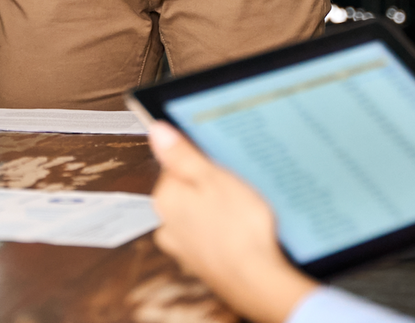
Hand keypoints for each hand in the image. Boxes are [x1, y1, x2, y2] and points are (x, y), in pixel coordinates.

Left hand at [148, 123, 316, 322]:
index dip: (201, 160)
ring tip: (243, 210)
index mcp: (165, 199)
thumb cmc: (240, 230)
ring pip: (199, 214)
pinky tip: (242, 232)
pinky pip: (211, 236)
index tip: (220, 163)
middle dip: (209, 186)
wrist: (258, 282)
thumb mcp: (214, 178)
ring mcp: (184, 247)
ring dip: (217, 210)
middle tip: (236, 186)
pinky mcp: (202, 263)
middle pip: (187, 190)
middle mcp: (167, 225)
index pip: (174, 164)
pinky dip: (224, 232)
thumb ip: (182, 154)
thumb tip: (156, 130)